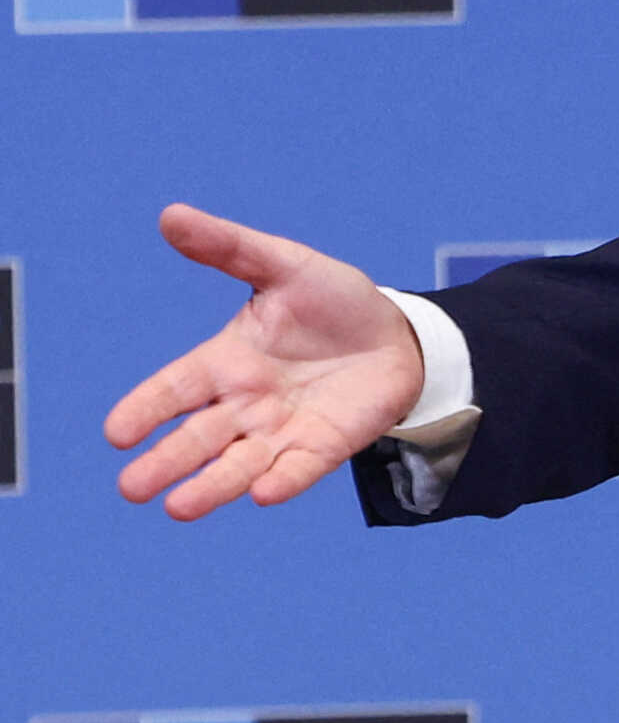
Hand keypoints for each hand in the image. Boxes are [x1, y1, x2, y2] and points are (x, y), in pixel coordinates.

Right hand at [106, 203, 425, 519]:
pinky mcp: (323, 446)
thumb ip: (229, 247)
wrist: (398, 334)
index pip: (175, 388)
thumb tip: (170, 215)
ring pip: (238, 464)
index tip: (116, 432)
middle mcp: (246, 404)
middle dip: (167, 462)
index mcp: (227, 362)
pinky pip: (299, 469)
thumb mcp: (285, 265)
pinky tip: (262, 493)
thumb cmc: (333, 302)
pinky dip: (281, 481)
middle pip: (197, 438)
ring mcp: (283, 430)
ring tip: (179, 507)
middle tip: (132, 487)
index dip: (146, 408)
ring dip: (211, 487)